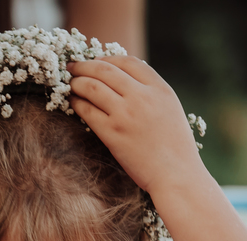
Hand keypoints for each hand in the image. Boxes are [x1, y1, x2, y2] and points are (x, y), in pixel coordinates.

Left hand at [66, 56, 205, 196]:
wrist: (176, 174)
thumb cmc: (175, 146)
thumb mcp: (170, 109)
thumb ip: (151, 92)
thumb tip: (124, 81)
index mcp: (160, 88)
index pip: (128, 62)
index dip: (108, 58)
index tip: (96, 61)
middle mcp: (142, 96)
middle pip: (106, 70)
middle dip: (85, 65)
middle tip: (73, 67)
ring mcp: (126, 114)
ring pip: (92, 86)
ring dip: (77, 82)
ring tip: (70, 84)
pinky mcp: (112, 133)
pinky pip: (87, 111)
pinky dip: (77, 103)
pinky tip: (73, 103)